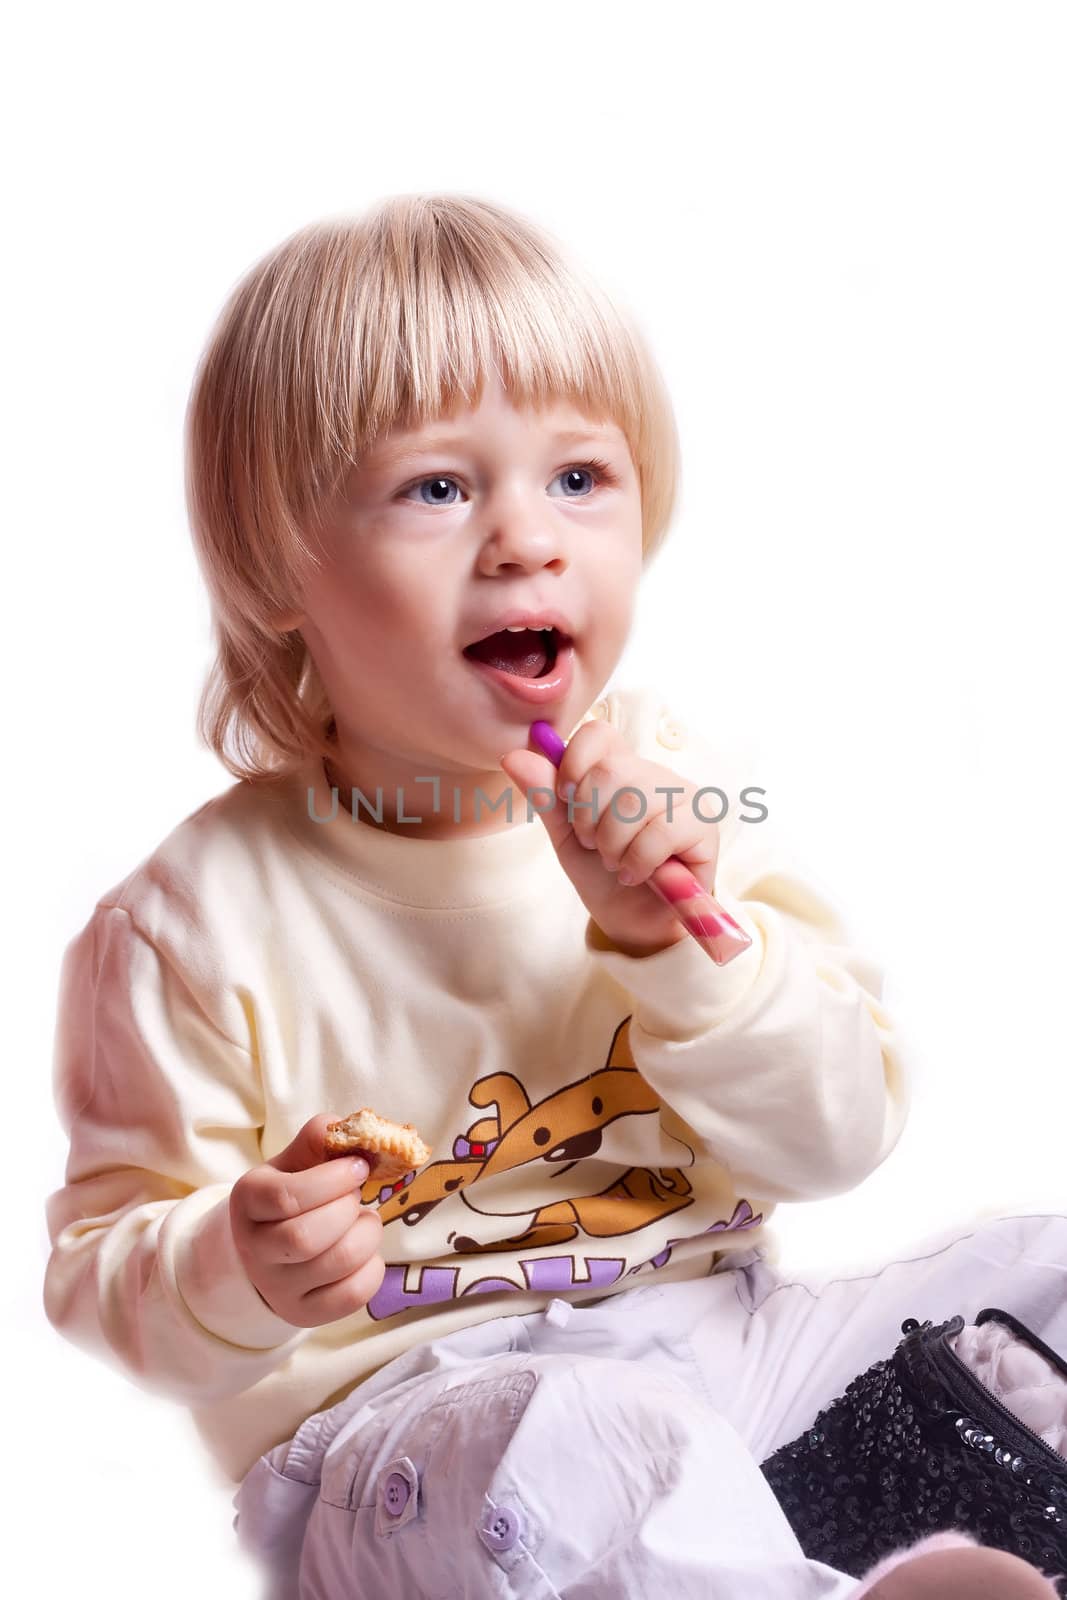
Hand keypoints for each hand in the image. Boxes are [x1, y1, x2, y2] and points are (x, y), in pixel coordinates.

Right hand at [229, 1114, 384, 1328]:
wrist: (269, 1248)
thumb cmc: (290, 1195)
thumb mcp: (294, 1161)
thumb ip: (319, 1138)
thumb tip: (349, 1127)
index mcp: (248, 1201)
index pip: (286, 1196)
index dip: (333, 1179)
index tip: (357, 1167)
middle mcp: (254, 1249)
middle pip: (306, 1237)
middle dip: (347, 1209)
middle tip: (355, 1196)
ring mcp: (277, 1287)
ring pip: (335, 1264)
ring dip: (366, 1234)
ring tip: (363, 1221)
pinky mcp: (304, 1313)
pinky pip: (352, 1295)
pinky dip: (373, 1268)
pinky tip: (364, 1251)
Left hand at [499, 720, 719, 956]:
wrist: (632, 922)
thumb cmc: (604, 875)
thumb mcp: (567, 835)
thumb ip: (545, 795)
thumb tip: (512, 755)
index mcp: (622, 767)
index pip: (598, 733)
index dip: (573, 765)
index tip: (567, 801)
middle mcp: (655, 774)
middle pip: (608, 770)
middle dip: (589, 821)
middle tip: (597, 847)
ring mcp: (684, 796)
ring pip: (632, 803)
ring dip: (613, 846)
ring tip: (618, 864)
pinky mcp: (704, 826)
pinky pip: (660, 832)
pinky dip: (638, 861)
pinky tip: (637, 874)